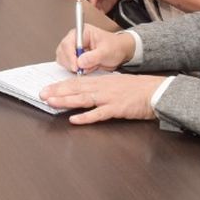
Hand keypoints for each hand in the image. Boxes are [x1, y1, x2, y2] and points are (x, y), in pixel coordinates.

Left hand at [39, 74, 164, 124]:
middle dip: (57, 91)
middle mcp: (103, 87)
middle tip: (42, 94)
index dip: (60, 85)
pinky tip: (74, 119)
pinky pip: (99, 113)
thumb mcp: (117, 83)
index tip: (47, 88)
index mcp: (102, 81)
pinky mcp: (117, 108)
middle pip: (76, 88)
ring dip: (66, 101)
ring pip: (83, 98)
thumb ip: (101, 86)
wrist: (157, 92)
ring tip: (51, 102)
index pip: (77, 82)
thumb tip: (86, 90)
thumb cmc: (139, 89)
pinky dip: (86, 117)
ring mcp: (109, 98)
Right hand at [54, 23, 134, 73]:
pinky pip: (68, 65)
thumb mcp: (107, 51)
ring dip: (73, 67)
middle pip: (62, 51)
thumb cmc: (115, 46)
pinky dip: (75, 70)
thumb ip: (93, 56)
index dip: (69, 55)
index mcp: (82, 32)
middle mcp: (75, 40)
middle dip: (70, 62)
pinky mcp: (74, 58)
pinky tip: (86, 69)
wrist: (120, 52)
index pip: (68, 43)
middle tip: (80, 70)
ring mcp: (73, 49)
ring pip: (63, 59)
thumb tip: (80, 62)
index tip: (76, 66)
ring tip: (88, 68)